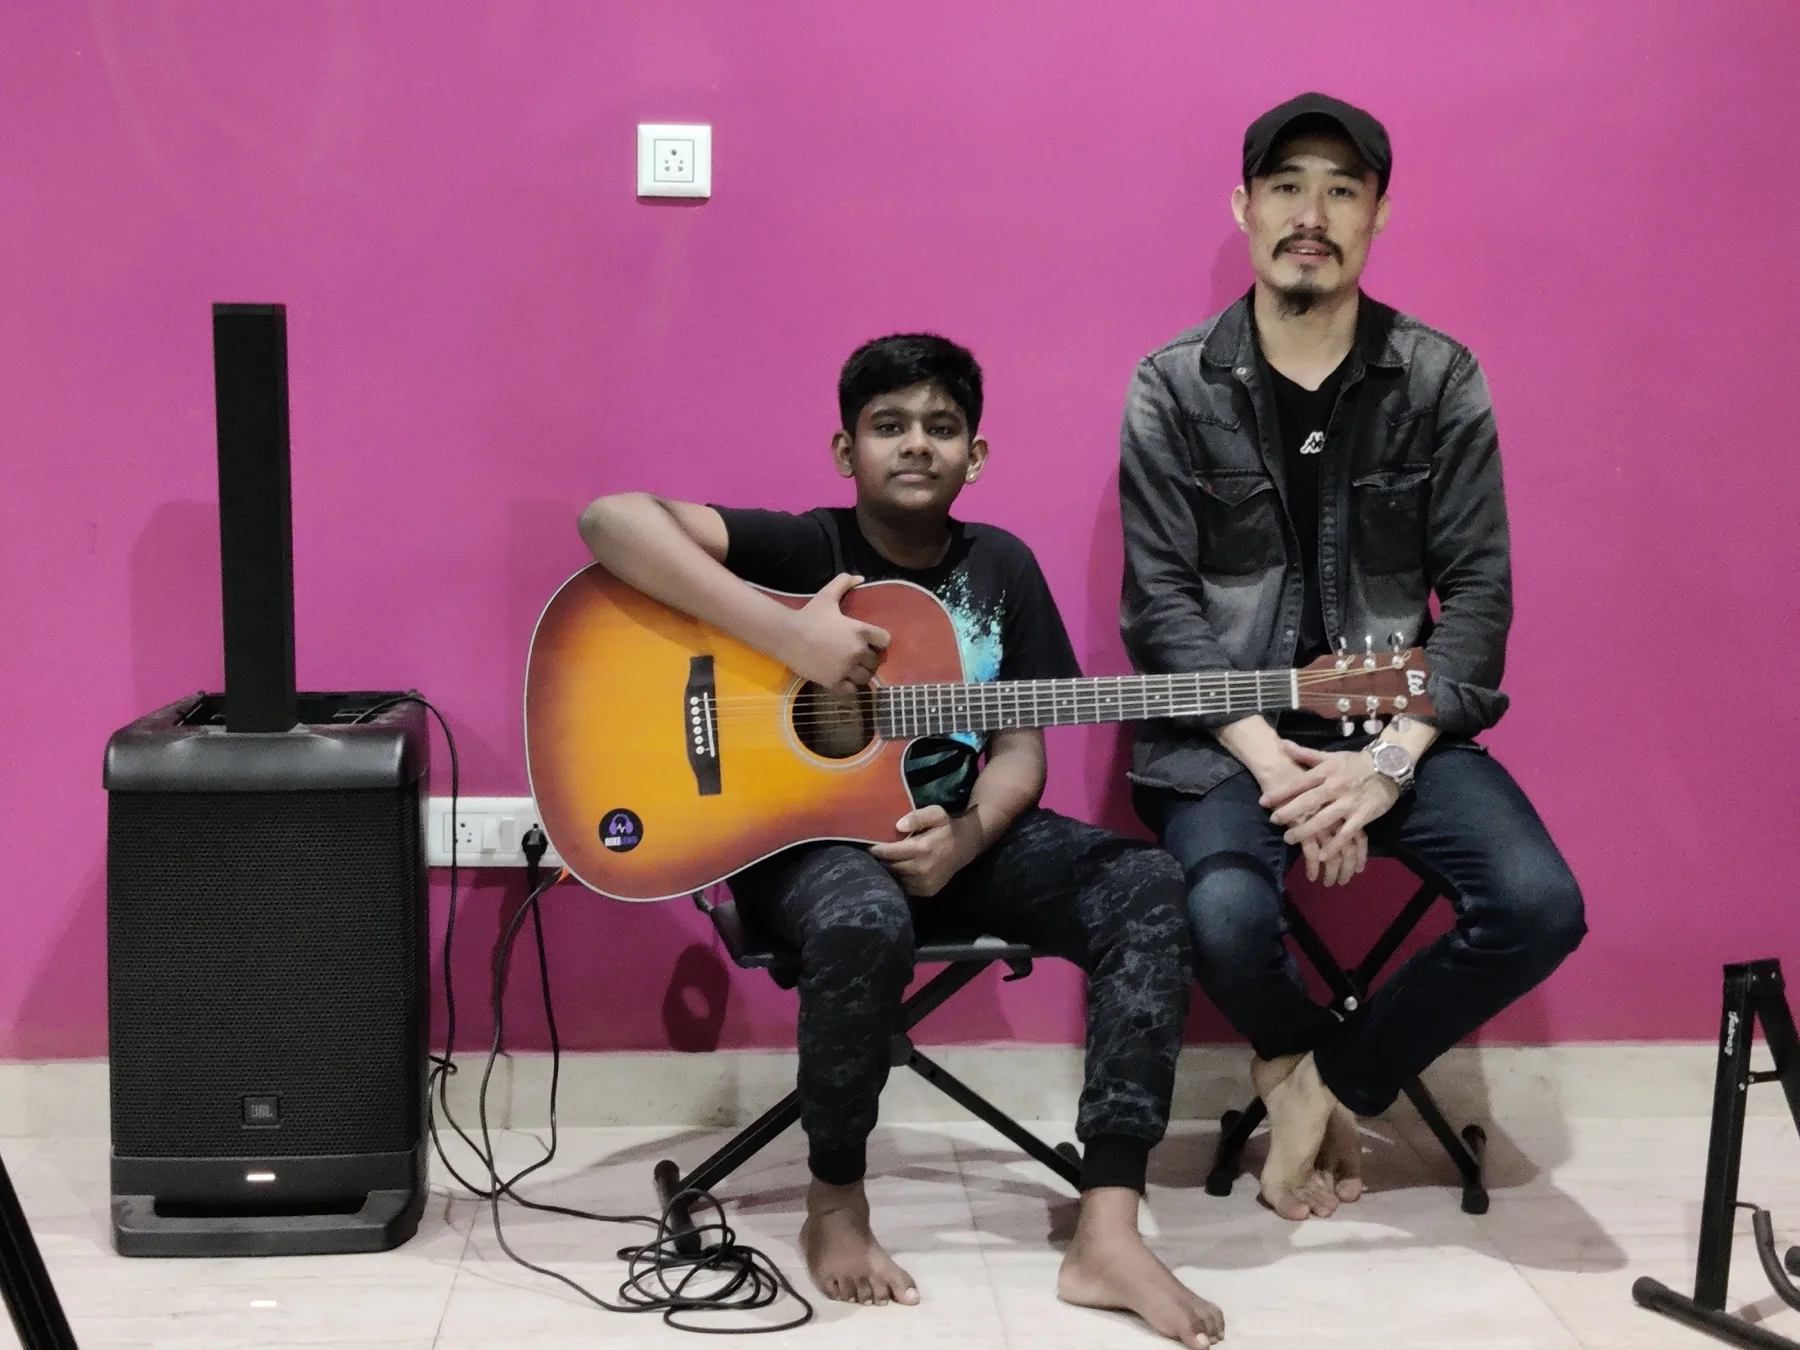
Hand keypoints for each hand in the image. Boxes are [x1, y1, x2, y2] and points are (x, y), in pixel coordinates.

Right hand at [780, 574, 890, 691]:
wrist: (787, 635)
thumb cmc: (809, 615)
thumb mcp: (827, 595)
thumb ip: (844, 583)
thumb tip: (860, 577)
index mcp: (860, 631)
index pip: (885, 640)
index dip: (881, 641)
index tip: (873, 642)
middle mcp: (857, 651)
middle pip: (876, 661)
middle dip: (870, 658)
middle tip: (861, 656)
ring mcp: (846, 669)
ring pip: (866, 677)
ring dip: (862, 673)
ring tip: (855, 670)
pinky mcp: (834, 682)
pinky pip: (851, 690)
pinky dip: (850, 686)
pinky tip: (844, 679)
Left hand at [868, 805, 980, 897]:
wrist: (965, 846)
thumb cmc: (946, 828)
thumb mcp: (936, 813)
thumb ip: (917, 817)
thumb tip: (898, 826)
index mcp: (924, 848)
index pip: (891, 852)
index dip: (878, 849)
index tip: (869, 845)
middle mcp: (923, 869)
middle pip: (891, 866)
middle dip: (882, 860)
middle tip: (876, 852)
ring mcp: (925, 883)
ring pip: (896, 878)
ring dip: (890, 869)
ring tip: (886, 860)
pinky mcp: (926, 891)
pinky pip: (904, 886)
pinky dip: (899, 878)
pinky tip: (899, 868)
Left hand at [1262, 741, 1399, 864]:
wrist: (1389, 766)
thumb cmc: (1355, 763)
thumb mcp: (1331, 756)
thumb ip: (1305, 753)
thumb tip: (1281, 744)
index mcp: (1326, 772)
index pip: (1299, 783)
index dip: (1281, 792)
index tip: (1263, 801)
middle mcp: (1336, 787)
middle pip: (1309, 801)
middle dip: (1290, 812)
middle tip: (1273, 820)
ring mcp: (1349, 802)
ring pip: (1325, 818)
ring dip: (1307, 829)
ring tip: (1289, 839)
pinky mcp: (1363, 815)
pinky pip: (1347, 833)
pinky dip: (1335, 844)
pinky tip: (1322, 855)